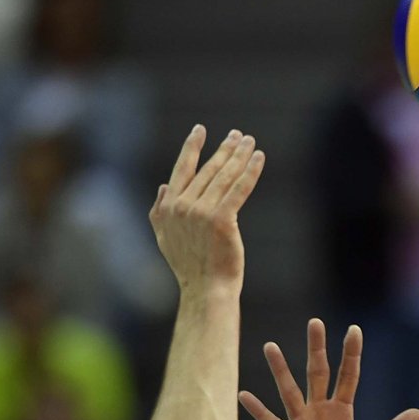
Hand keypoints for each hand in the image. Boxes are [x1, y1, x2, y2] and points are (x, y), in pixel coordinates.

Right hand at [149, 125, 264, 290]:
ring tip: (249, 142)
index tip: (200, 130)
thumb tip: (164, 186)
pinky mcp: (222, 220)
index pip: (182, 170)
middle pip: (207, 170)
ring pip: (224, 176)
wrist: (205, 289)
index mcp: (169, 207)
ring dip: (239, 155)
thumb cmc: (189, 267)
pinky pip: (239, 189)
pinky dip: (250, 171)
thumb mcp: (164, 238)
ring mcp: (201, 212)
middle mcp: (182, 206)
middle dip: (224, 149)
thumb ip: (159, 211)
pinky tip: (259, 157)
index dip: (192, 148)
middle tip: (237, 134)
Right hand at [239, 320, 418, 419]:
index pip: (348, 376)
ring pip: (290, 390)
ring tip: (270, 345)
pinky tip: (245, 394)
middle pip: (318, 373)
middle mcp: (320, 412)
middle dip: (316, 348)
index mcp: (343, 412)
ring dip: (280, 369)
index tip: (354, 329)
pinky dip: (258, 410)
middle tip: (314, 322)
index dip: (351, 354)